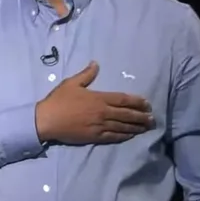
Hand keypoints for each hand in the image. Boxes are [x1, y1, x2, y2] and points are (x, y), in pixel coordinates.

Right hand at [34, 61, 154, 144]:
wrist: (47, 120)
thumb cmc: (58, 100)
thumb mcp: (71, 83)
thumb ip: (86, 74)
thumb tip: (96, 64)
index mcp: (99, 98)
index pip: (124, 99)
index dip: (137, 101)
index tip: (147, 103)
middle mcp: (103, 112)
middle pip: (127, 114)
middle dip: (141, 116)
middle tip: (152, 118)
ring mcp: (100, 126)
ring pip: (123, 126)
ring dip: (136, 127)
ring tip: (146, 128)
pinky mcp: (94, 137)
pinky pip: (113, 137)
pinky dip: (124, 136)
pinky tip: (131, 136)